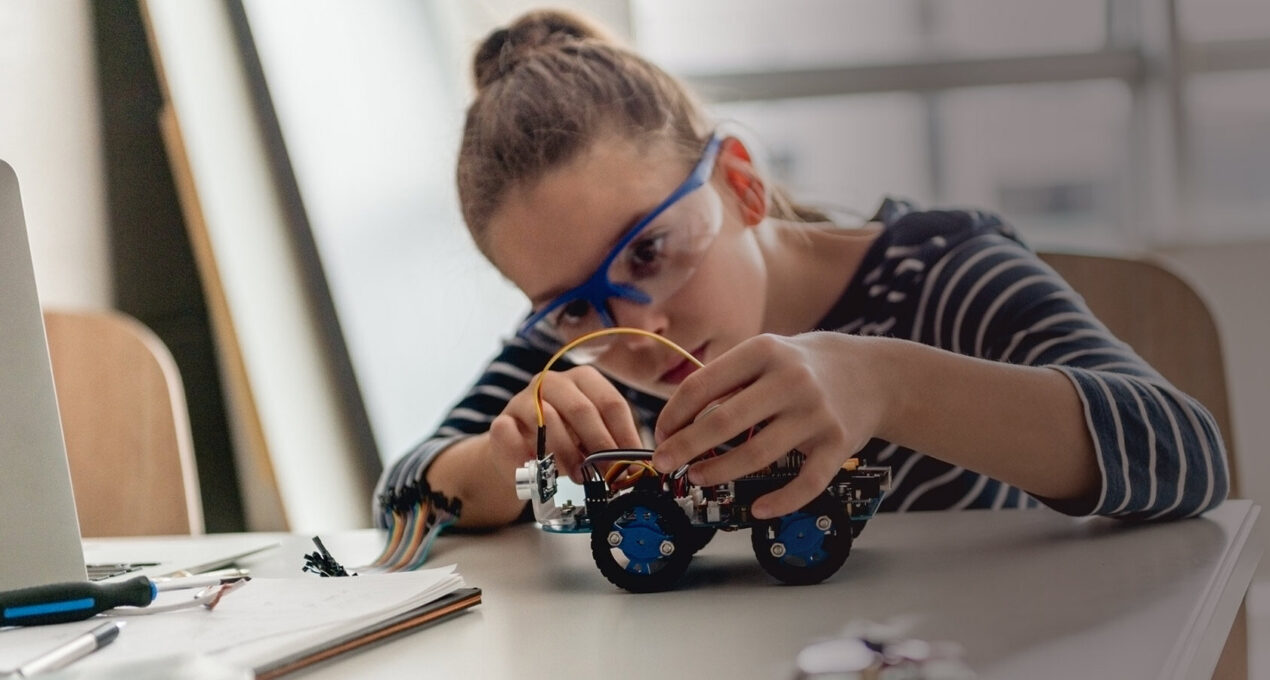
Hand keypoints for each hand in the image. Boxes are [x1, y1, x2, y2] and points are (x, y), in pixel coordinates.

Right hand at [488, 366, 643, 483]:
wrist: (517, 452)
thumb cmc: (563, 441)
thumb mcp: (590, 438)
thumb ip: (611, 443)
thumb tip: (638, 465)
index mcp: (583, 379)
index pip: (611, 403)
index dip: (625, 435)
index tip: (634, 463)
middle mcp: (552, 382)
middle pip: (582, 409)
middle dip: (600, 445)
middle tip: (609, 474)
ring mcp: (523, 398)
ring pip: (548, 420)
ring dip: (567, 453)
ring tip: (580, 477)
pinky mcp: (501, 420)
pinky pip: (512, 435)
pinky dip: (527, 456)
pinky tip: (541, 473)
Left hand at [652, 333, 887, 518]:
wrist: (874, 373)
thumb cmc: (804, 367)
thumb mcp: (767, 354)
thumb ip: (728, 379)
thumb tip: (678, 421)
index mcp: (763, 351)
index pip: (702, 385)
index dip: (673, 415)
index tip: (660, 434)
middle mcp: (790, 380)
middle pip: (723, 422)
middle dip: (685, 448)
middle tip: (664, 464)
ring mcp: (816, 414)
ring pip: (757, 455)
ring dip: (720, 472)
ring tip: (699, 478)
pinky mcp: (838, 444)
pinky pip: (805, 483)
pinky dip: (779, 502)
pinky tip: (758, 509)